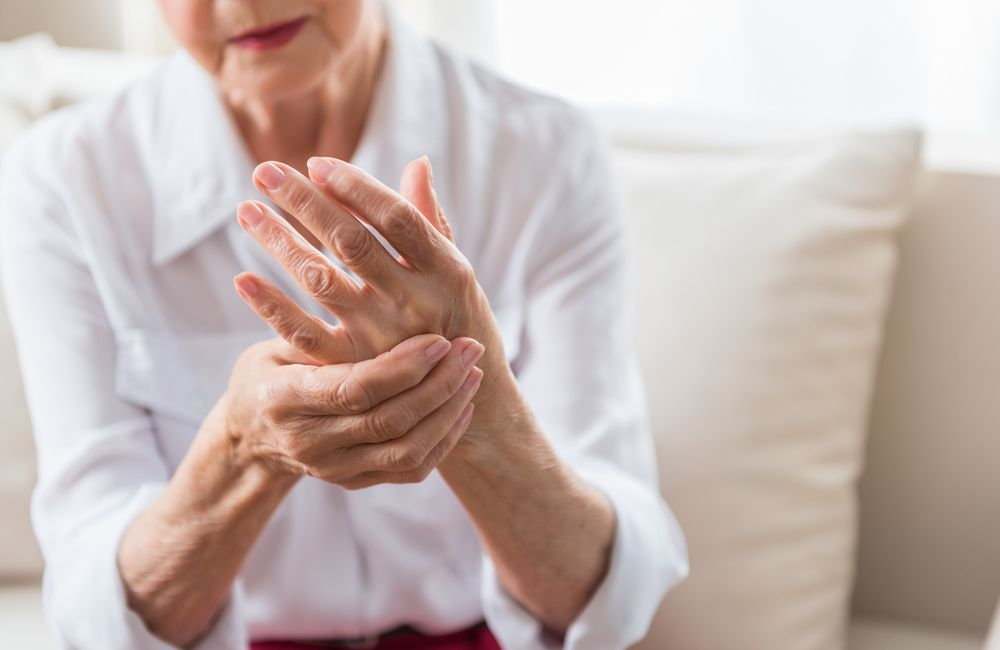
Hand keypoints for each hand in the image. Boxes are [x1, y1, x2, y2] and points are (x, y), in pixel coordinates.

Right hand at [221, 332, 482, 488]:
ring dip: (448, 412)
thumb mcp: (274, 346)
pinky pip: (411, 469)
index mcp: (286, 400)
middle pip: (389, 421)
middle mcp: (310, 443)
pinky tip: (462, 406)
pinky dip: (443, 439)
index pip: (356, 388)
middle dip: (439, 384)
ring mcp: (335, 469)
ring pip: (407, 450)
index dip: (403, 366)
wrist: (250, 438)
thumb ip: (317, 328)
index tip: (440, 339)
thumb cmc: (267, 375)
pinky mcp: (356, 482)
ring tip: (473, 374)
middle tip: (469, 348)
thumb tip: (356, 278)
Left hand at [233, 157, 512, 422]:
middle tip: (264, 171)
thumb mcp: (455, 273)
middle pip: (352, 242)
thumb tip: (418, 163)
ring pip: (321, 280)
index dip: (356, 188)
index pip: (397, 219)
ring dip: (279, 242)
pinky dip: (271, 308)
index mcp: (446, 271)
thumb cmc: (457, 321)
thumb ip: (431, 221)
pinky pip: (305, 335)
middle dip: (305, 202)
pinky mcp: (353, 368)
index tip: (317, 164)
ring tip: (247, 211)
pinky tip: (243, 279)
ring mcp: (382, 338)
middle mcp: (415, 303)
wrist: (462, 397)